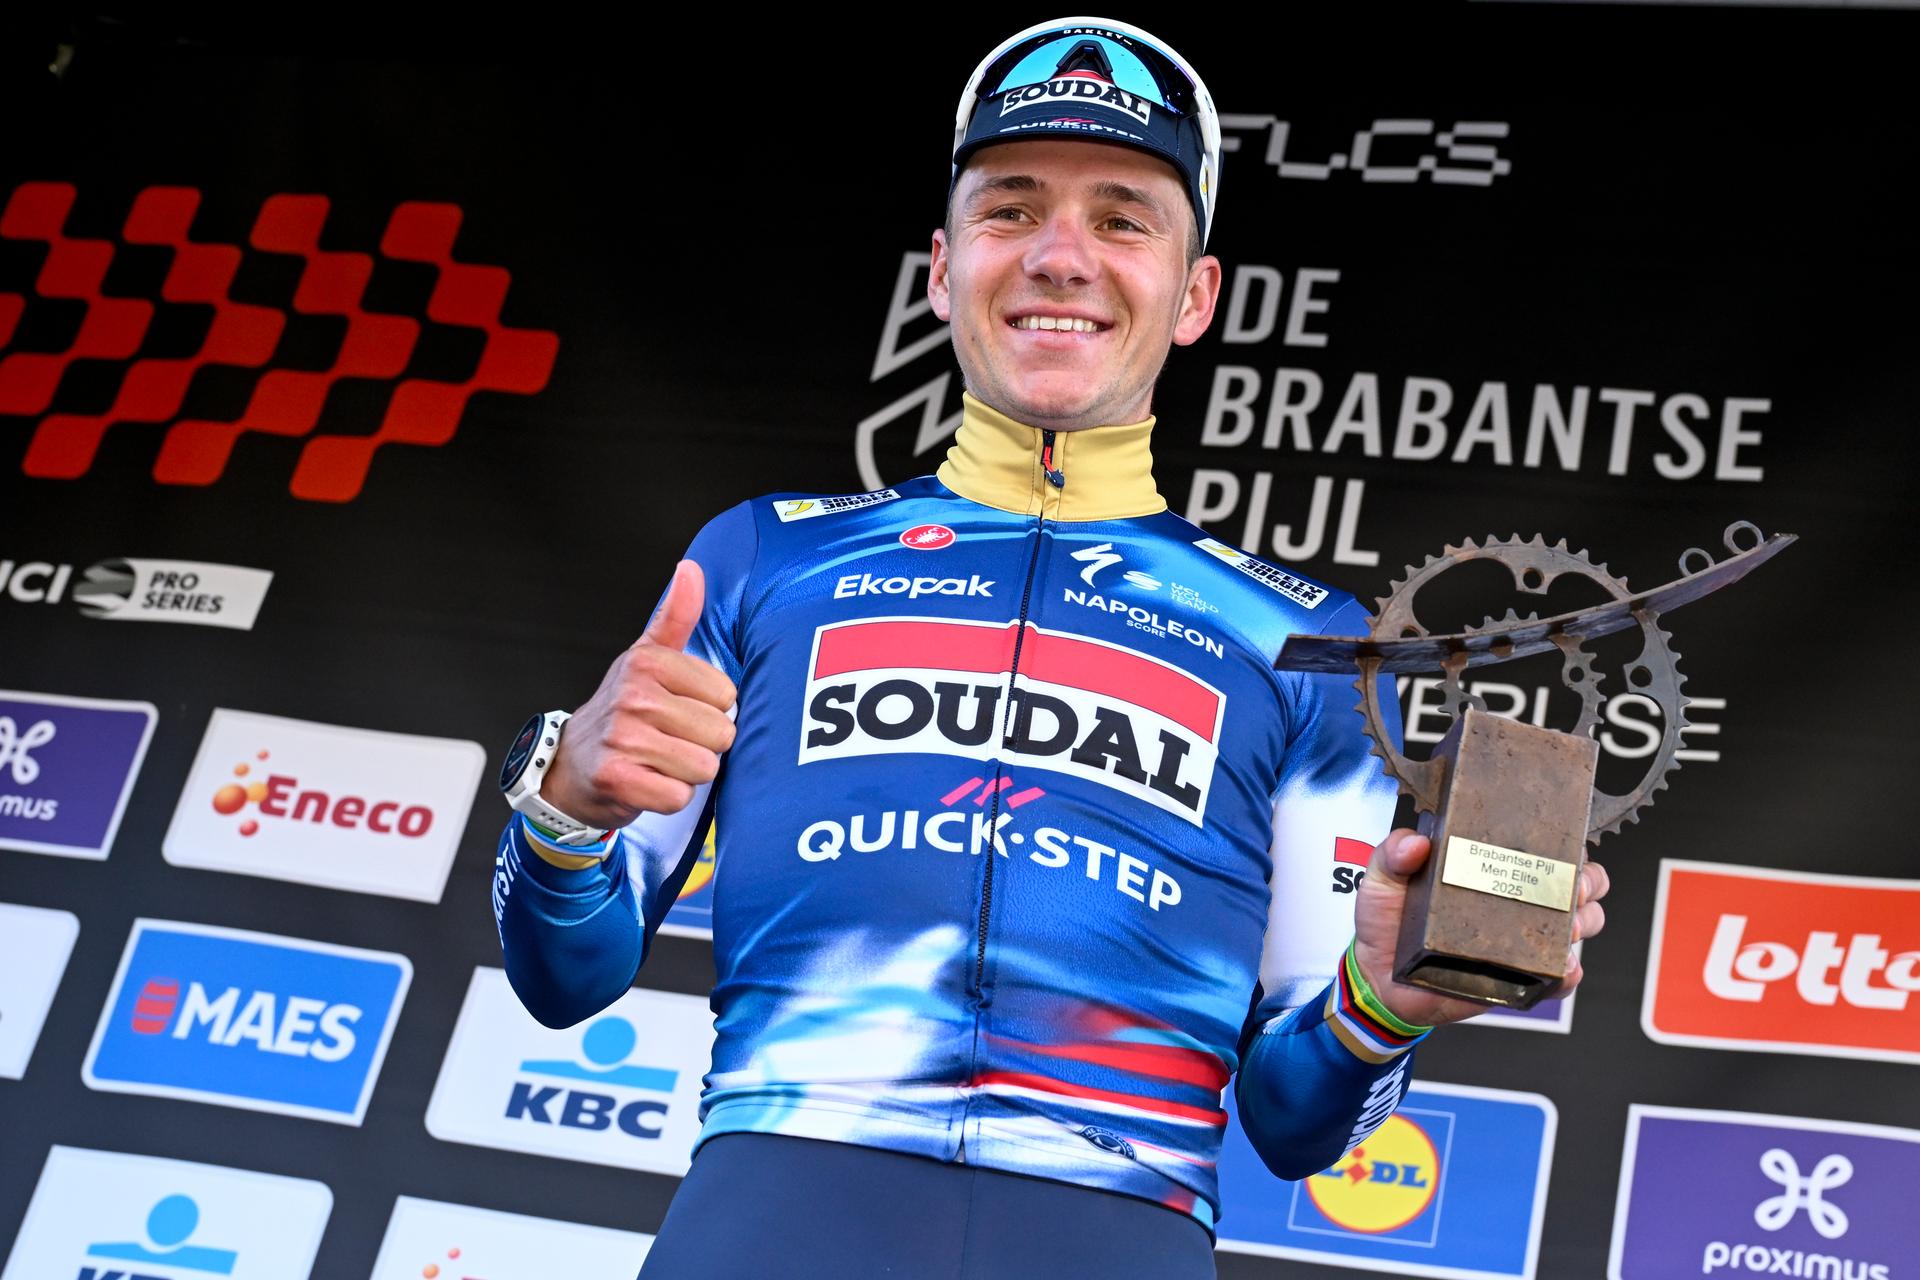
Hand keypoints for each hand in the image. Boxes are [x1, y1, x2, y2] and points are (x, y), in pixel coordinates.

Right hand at [540, 560, 737, 827]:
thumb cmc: (621, 711)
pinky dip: (670, 798)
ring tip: (659, 762)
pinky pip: (679, 796)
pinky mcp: (618, 779)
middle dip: (702, 746)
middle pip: (721, 733)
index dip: (709, 711)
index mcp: (648, 663)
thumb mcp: (646, 658)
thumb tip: (691, 569)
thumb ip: (676, 616)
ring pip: (704, 767)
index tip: (678, 711)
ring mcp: (624, 738)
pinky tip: (648, 783)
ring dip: (687, 773)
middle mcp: (634, 696)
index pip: (727, 695)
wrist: (568, 766)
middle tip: (669, 741)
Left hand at [1351, 830, 1610, 1027]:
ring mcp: (1522, 942)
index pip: (1548, 849)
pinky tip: (1561, 968)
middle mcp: (1516, 902)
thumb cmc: (1387, 922)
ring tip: (1567, 925)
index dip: (1568, 845)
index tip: (1568, 846)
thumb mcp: (1382, 878)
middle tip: (1572, 886)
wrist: (1379, 978)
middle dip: (1586, 882)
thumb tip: (1415, 843)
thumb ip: (1393, 853)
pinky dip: (1567, 976)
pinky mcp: (1519, 981)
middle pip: (1579, 886)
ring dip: (1582, 922)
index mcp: (1493, 869)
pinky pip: (1557, 982)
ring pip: (1580, 927)